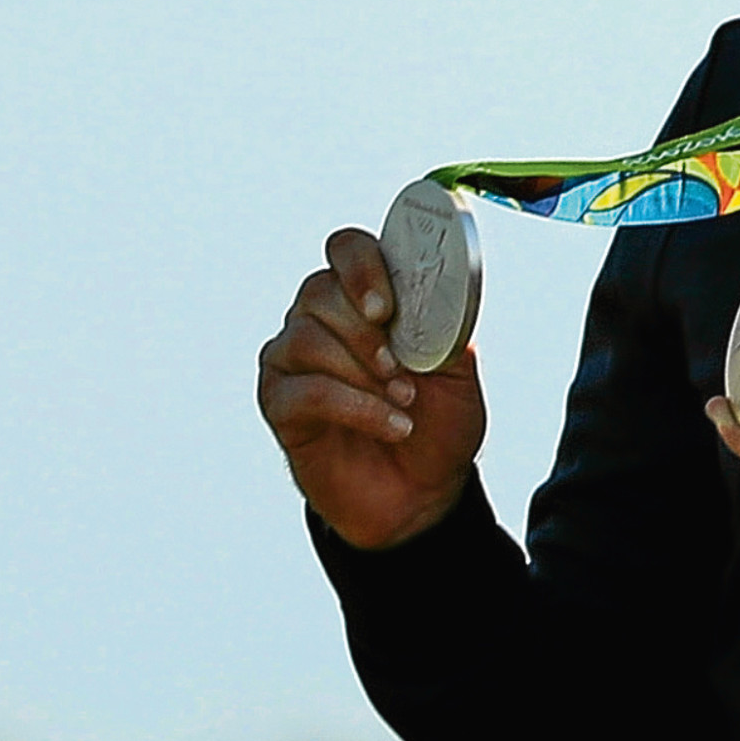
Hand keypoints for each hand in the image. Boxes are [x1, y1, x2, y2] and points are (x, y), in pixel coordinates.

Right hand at [257, 227, 485, 549]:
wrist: (424, 492)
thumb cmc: (439, 421)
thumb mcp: (460, 368)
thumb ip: (447, 324)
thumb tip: (436, 294)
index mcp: (365, 296)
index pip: (347, 248)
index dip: (362, 266)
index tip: (388, 306)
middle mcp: (320, 317)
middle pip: (320, 291)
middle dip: (367, 332)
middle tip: (403, 369)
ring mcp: (292, 359)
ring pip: (307, 338)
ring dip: (363, 372)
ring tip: (404, 402)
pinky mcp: (280, 403)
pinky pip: (304, 390)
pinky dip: (355, 407)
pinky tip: (392, 426)